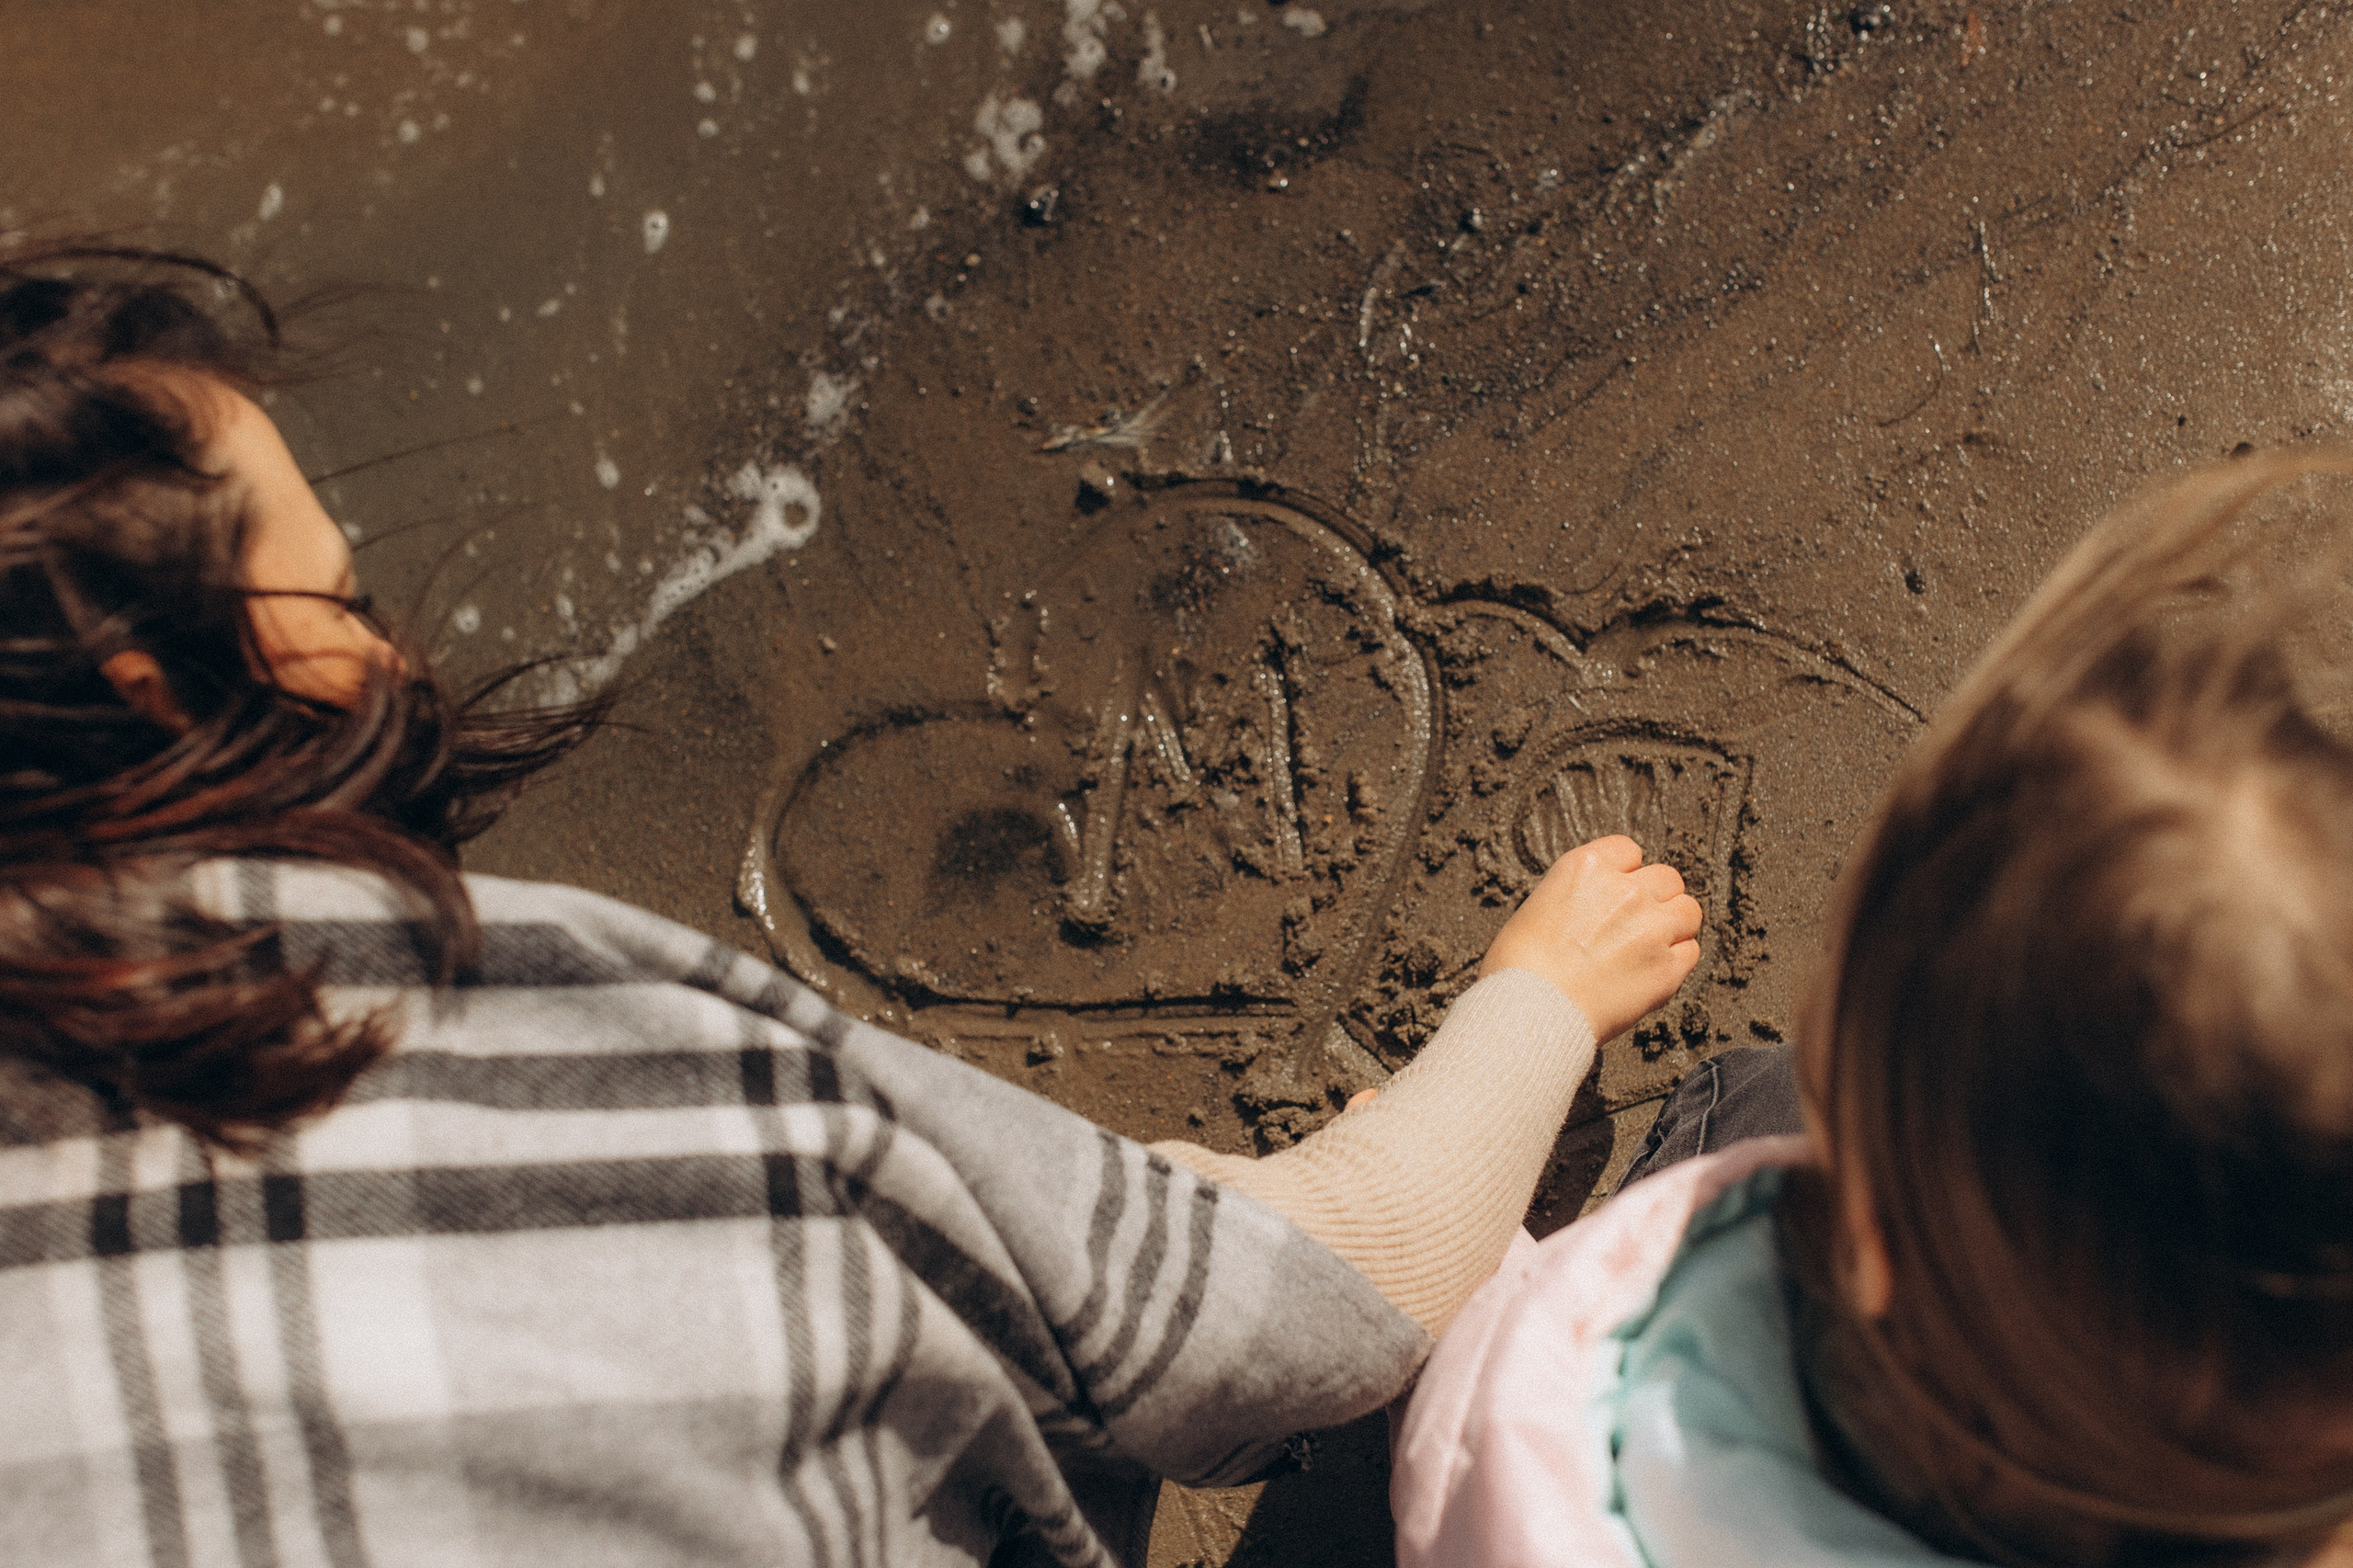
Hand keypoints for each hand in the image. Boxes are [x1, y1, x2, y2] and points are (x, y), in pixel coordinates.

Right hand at [1480, 835, 1702, 1041]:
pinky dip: (1676, 961)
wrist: (1528, 1013)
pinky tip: (1650, 973)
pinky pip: (1691, 952)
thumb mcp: (1537, 909)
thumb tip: (1592, 911)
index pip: (1628, 850)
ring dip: (1674, 926)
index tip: (1615, 893)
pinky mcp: (1667, 969)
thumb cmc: (1518, 969)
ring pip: (1688, 911)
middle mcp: (1626, 890)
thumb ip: (1576, 898)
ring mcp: (1652, 928)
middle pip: (1667, 878)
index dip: (1625, 873)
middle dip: (1655, 898)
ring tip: (1649, 947)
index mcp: (1587, 867)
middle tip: (1635, 924)